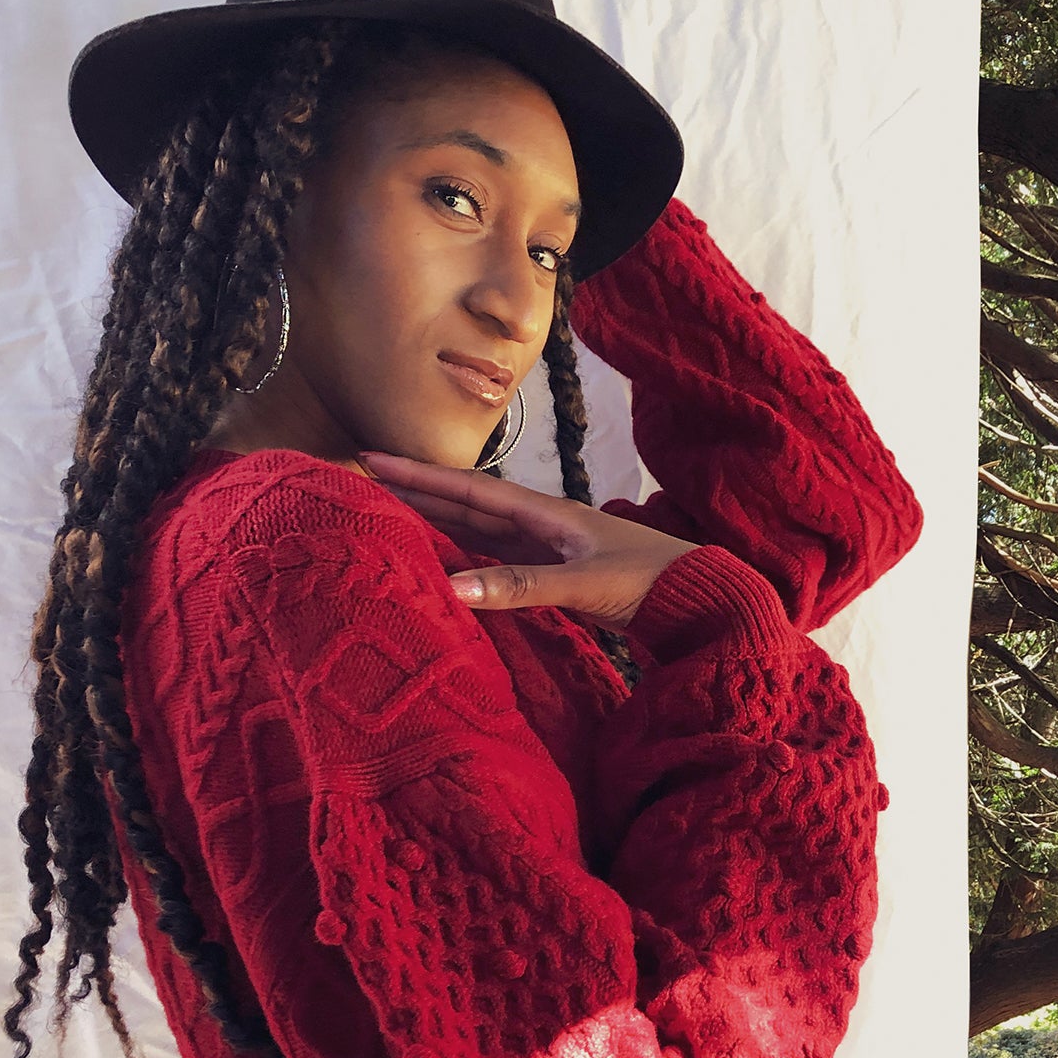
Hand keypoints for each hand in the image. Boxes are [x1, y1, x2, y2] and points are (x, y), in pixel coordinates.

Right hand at [358, 451, 700, 629]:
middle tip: (360, 483)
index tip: (370, 459)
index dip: (418, 475)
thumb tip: (453, 587)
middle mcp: (541, 525)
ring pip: (478, 531)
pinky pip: (498, 560)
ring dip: (435, 522)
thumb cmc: (649, 581)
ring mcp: (548, 549)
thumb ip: (520, 586)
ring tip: (387, 515)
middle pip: (465, 504)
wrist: (698, 598)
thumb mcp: (583, 582)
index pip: (468, 489)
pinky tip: (444, 562)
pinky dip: (466, 558)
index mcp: (545, 514)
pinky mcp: (556, 575)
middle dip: (414, 492)